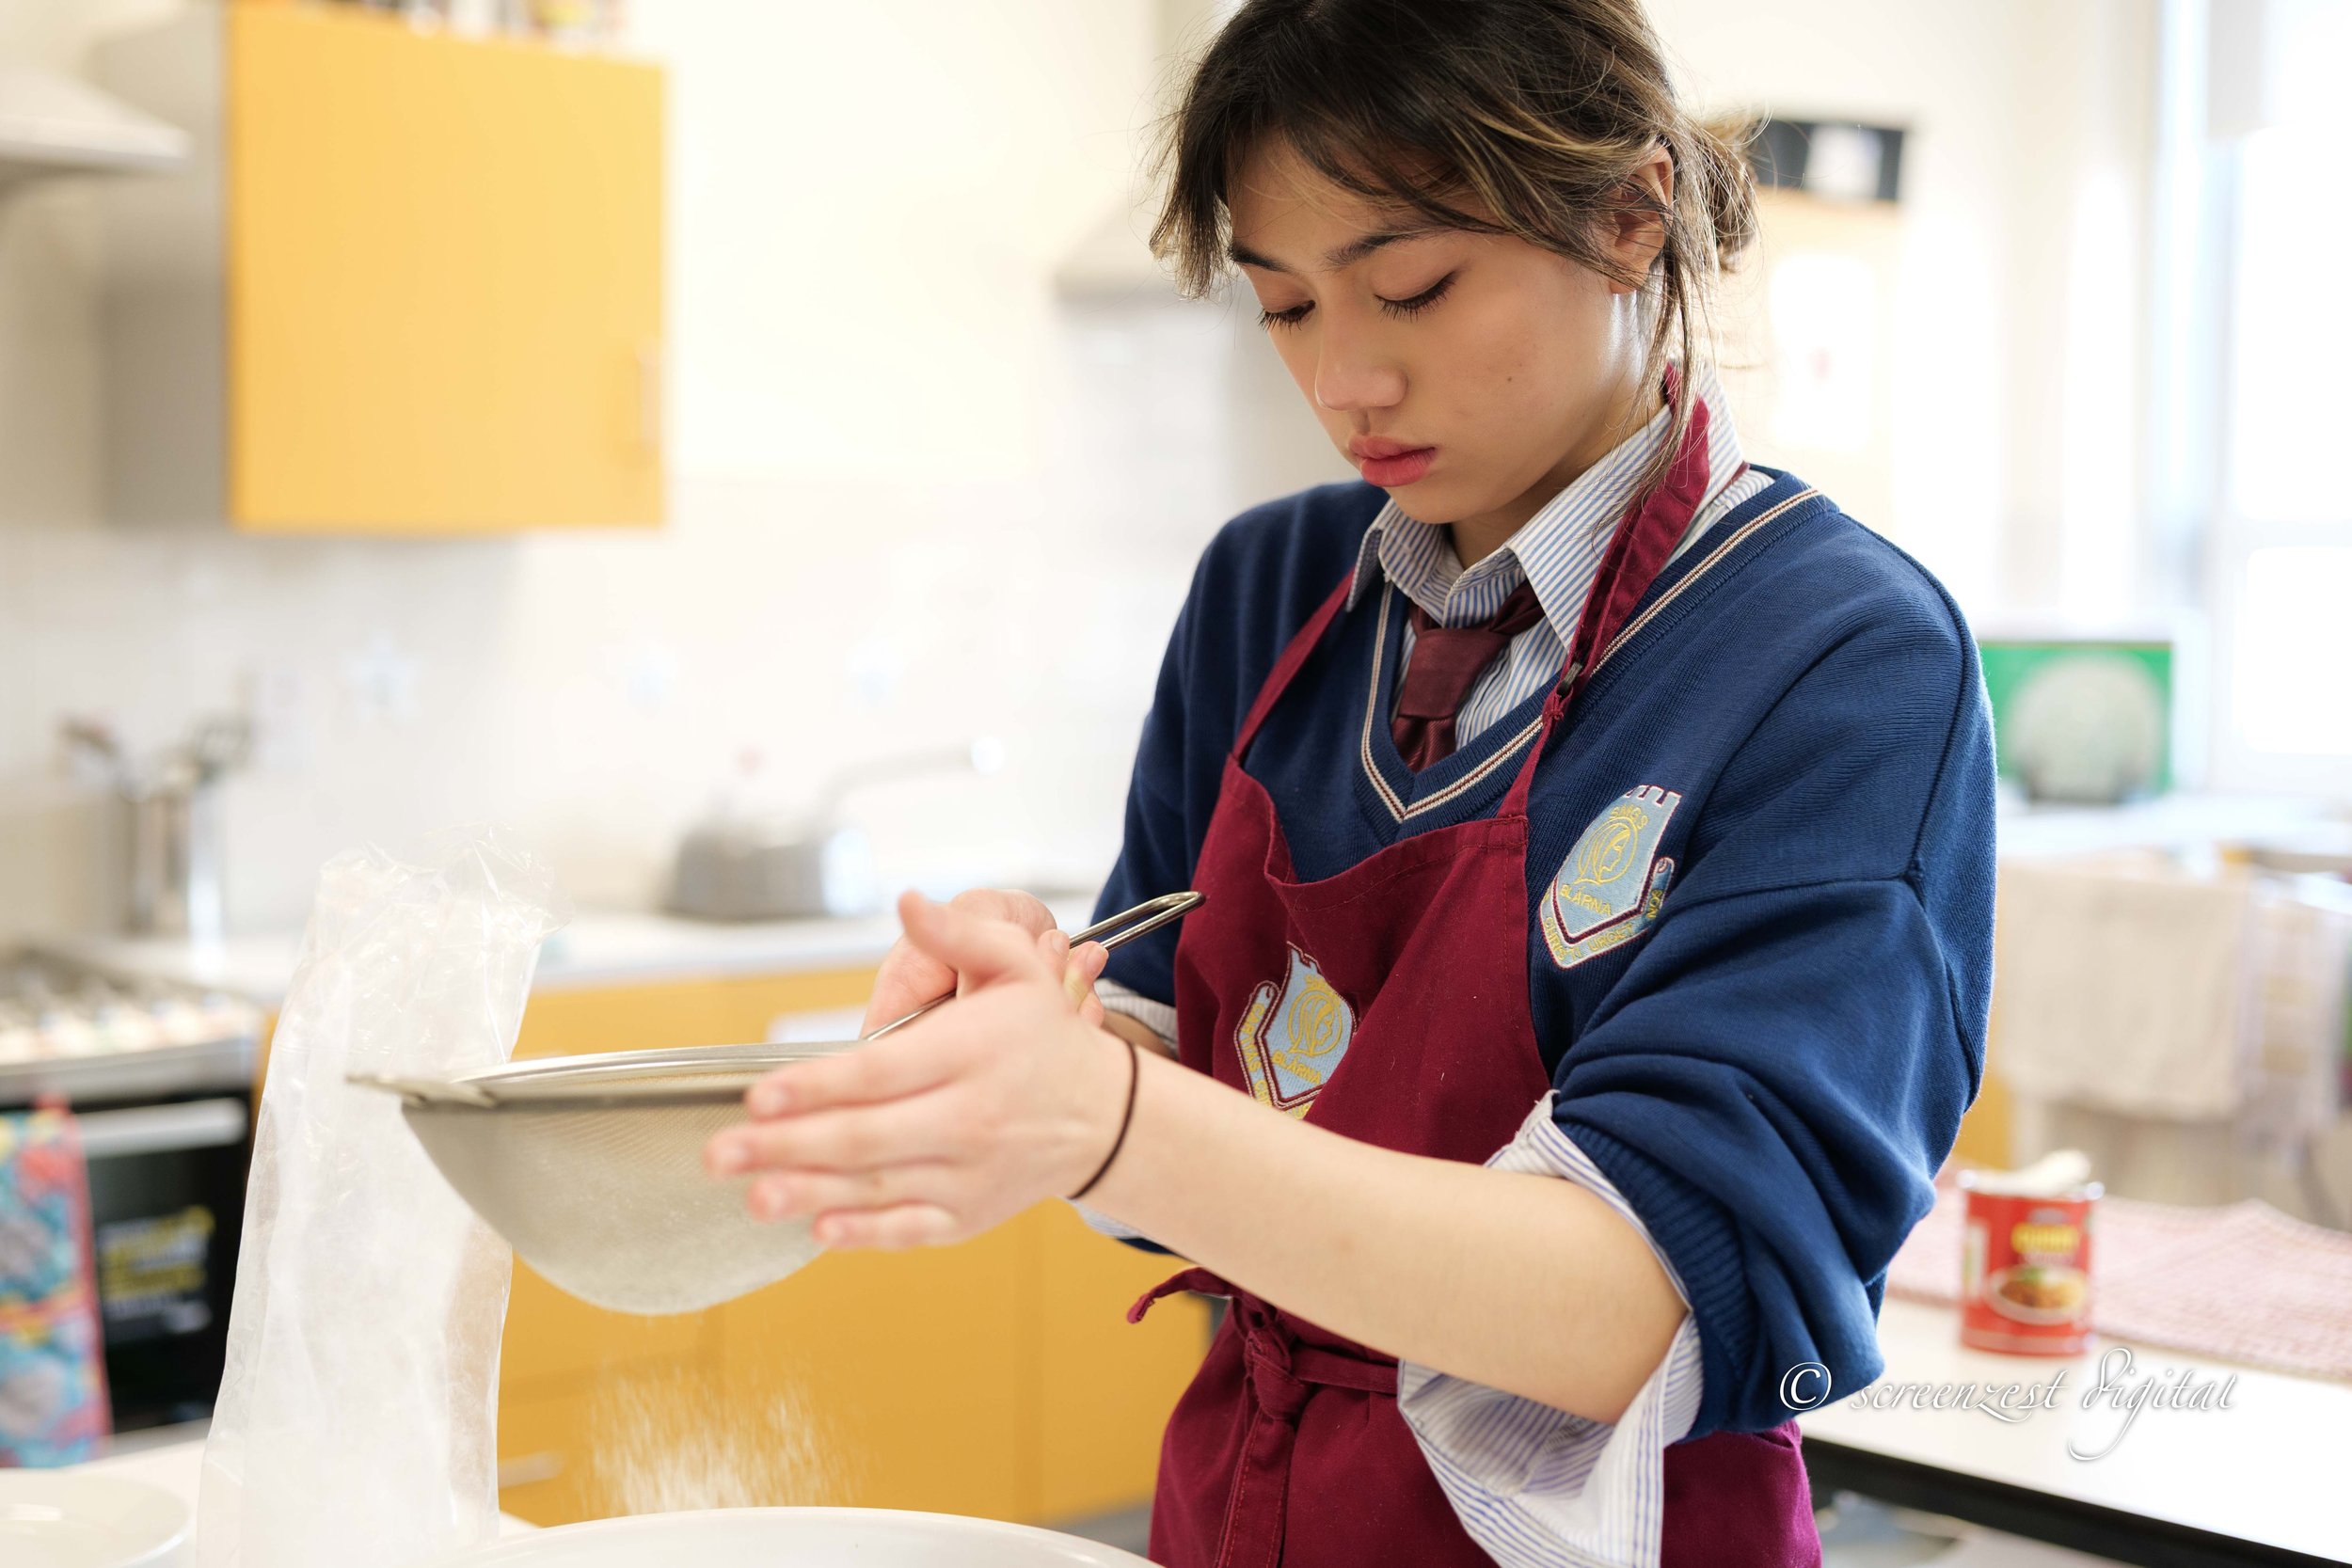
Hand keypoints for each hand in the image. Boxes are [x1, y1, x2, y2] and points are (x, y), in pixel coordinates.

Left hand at [705, 890, 1133, 1248]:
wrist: (1106, 1117)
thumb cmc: (1044, 1036)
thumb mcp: (1017, 967)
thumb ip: (958, 933)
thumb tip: (907, 901)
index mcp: (971, 1053)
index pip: (883, 1073)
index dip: (818, 1086)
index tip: (761, 1095)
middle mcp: (970, 1119)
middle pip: (867, 1137)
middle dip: (789, 1146)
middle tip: (721, 1153)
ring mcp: (968, 1174)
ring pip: (879, 1188)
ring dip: (810, 1194)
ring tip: (752, 1195)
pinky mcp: (968, 1215)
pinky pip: (909, 1229)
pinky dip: (864, 1233)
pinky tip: (817, 1230)